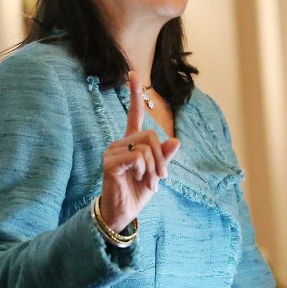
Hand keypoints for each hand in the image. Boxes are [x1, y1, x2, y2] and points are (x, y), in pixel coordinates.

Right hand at [99, 71, 179, 230]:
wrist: (123, 213)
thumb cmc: (137, 192)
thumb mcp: (155, 174)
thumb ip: (164, 158)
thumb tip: (176, 141)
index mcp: (131, 143)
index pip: (134, 115)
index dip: (135, 95)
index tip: (132, 74)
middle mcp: (120, 143)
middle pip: (151, 135)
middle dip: (161, 158)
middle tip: (160, 178)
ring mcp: (113, 152)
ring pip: (146, 147)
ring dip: (154, 168)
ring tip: (149, 183)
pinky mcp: (110, 163)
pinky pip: (138, 157)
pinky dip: (144, 170)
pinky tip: (137, 180)